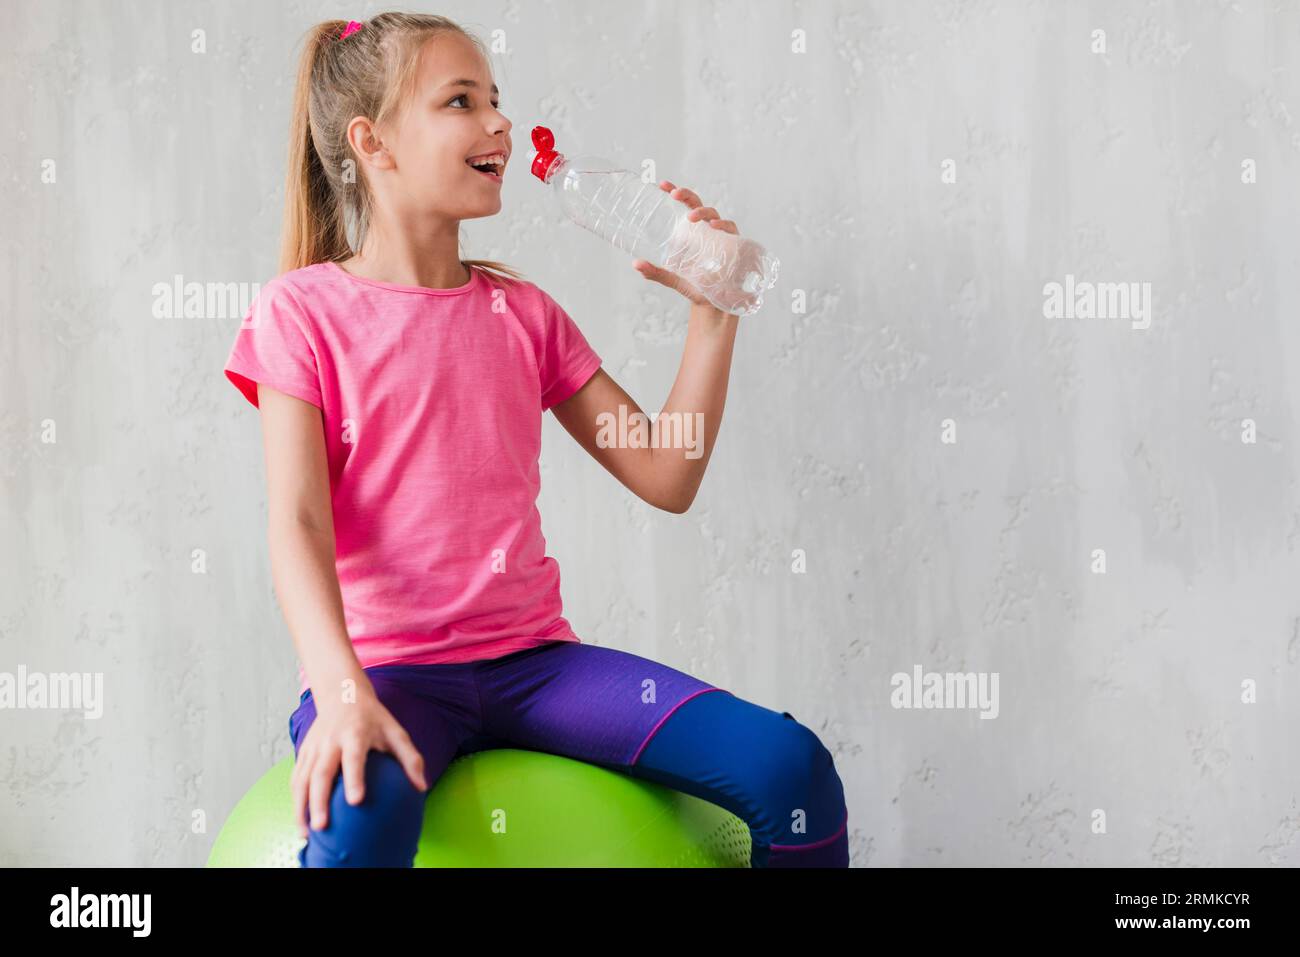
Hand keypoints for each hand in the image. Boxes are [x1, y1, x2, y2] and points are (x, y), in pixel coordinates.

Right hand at [289, 688, 427, 838]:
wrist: (342, 694)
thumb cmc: (374, 718)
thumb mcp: (396, 731)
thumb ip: (410, 758)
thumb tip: (421, 787)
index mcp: (355, 734)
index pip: (353, 757)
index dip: (354, 778)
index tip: (356, 801)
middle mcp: (330, 741)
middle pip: (321, 772)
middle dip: (319, 801)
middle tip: (322, 826)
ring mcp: (314, 747)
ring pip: (302, 778)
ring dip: (301, 806)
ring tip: (308, 833)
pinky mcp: (303, 752)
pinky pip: (296, 778)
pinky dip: (296, 800)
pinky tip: (301, 820)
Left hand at [632, 181, 738, 308]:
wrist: (715, 304)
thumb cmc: (696, 287)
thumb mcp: (674, 279)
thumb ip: (656, 272)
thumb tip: (636, 264)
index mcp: (692, 232)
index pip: (684, 206)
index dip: (676, 192)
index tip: (662, 185)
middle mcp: (706, 230)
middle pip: (698, 204)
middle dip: (687, 195)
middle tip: (674, 194)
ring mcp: (721, 236)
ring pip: (713, 214)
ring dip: (702, 212)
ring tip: (691, 216)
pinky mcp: (735, 244)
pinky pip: (730, 229)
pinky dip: (723, 225)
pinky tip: (713, 227)